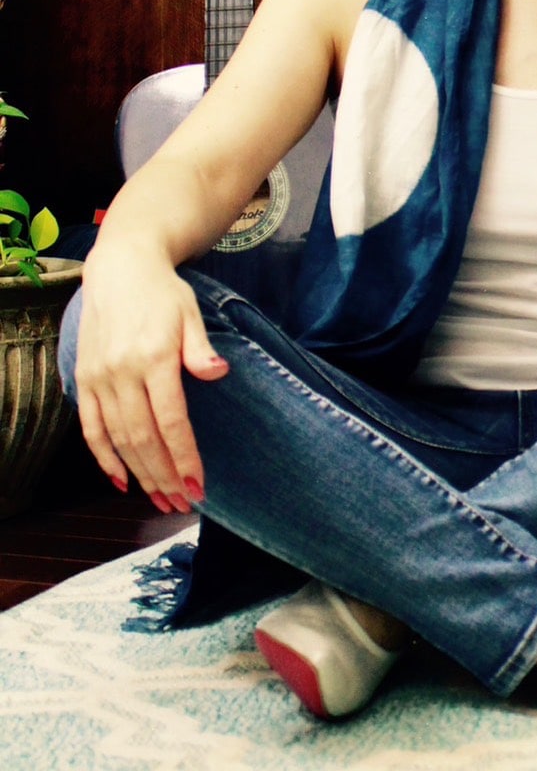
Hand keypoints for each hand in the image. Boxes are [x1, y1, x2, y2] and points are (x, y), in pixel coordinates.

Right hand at [74, 250, 227, 512]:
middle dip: (165, 476)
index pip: (171, 421)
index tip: (199, 485)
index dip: (184, 457)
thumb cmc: (164, 293)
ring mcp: (99, 378)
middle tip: (183, 503)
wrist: (119, 267)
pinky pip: (92, 427)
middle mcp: (122, 372)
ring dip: (140, 474)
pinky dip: (104, 458)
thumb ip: (200, 348)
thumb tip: (218, 373)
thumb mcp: (191, 313)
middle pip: (144, 438)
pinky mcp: (84, 379)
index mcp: (154, 357)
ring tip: (161, 499)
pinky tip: (122, 481)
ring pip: (118, 439)